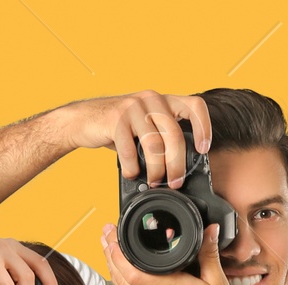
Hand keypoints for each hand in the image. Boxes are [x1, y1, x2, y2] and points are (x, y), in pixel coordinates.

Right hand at [55, 92, 212, 186]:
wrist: (84, 119)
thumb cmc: (117, 127)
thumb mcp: (143, 126)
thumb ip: (160, 137)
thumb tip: (178, 167)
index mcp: (163, 101)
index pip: (194, 105)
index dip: (203, 127)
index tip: (202, 149)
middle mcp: (151, 99)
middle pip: (174, 135)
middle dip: (176, 164)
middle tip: (174, 182)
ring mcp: (133, 107)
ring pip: (154, 145)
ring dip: (155, 170)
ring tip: (153, 182)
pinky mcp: (116, 119)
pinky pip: (130, 150)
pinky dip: (132, 168)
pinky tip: (131, 174)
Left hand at [100, 221, 241, 284]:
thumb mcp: (217, 283)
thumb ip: (210, 253)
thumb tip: (211, 230)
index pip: (132, 270)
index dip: (118, 251)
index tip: (114, 234)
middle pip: (120, 277)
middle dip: (110, 254)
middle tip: (106, 235)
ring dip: (113, 268)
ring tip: (108, 249)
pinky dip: (122, 284)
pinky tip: (122, 274)